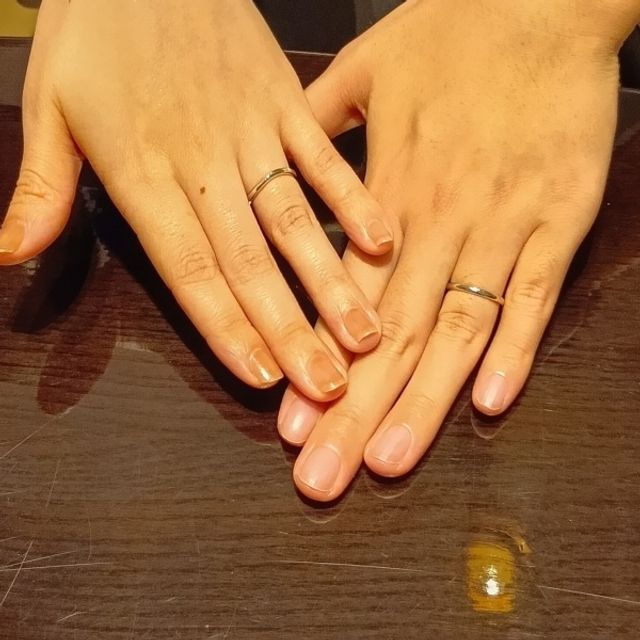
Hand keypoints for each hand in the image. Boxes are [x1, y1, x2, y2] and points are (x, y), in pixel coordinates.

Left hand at [0, 0, 393, 400]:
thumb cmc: (95, 29)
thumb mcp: (50, 105)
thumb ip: (43, 190)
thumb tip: (9, 256)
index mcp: (143, 170)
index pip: (189, 268)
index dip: (226, 326)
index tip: (262, 376)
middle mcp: (204, 162)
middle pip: (249, 260)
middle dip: (289, 328)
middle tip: (325, 385)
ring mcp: (252, 130)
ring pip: (294, 218)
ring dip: (328, 281)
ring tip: (362, 335)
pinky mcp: (284, 100)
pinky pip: (322, 154)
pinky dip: (352, 196)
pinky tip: (381, 241)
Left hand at [277, 0, 631, 499]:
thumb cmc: (450, 33)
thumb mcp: (363, 70)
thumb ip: (316, 123)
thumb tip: (280, 161)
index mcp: (386, 193)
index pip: (342, 301)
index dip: (313, 366)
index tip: (288, 425)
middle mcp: (437, 221)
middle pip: (389, 335)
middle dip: (353, 414)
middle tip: (322, 478)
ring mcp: (501, 223)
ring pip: (455, 328)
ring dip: (423, 402)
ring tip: (388, 462)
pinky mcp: (558, 219)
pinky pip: (532, 293)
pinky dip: (513, 349)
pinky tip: (488, 401)